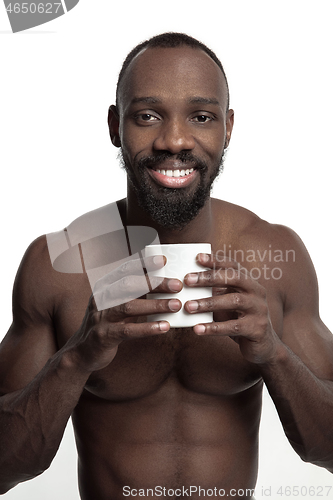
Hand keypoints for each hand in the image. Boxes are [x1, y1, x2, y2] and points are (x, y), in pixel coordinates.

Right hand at [67, 255, 181, 372]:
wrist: (82, 352)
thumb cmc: (107, 325)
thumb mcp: (115, 305)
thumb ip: (133, 294)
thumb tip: (164, 284)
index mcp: (105, 287)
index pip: (125, 269)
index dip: (144, 264)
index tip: (164, 260)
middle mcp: (101, 298)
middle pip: (129, 285)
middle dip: (155, 283)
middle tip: (177, 285)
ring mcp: (100, 317)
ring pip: (129, 306)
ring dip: (155, 305)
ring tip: (176, 305)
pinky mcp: (104, 336)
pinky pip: (128, 330)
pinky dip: (148, 327)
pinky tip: (164, 326)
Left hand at [183, 253, 280, 364]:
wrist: (262, 345)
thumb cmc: (237, 319)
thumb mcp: (227, 302)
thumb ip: (214, 291)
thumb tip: (186, 282)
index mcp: (249, 282)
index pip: (233, 265)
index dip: (216, 260)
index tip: (197, 257)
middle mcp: (257, 292)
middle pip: (234, 278)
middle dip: (209, 277)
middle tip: (187, 280)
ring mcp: (259, 310)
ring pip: (233, 301)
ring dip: (208, 303)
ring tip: (188, 306)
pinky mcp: (257, 329)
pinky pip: (233, 327)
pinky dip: (214, 328)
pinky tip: (198, 329)